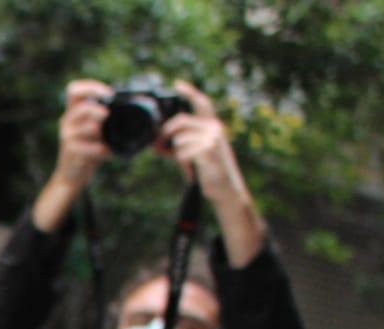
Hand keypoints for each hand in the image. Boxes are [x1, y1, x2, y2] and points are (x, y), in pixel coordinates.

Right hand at [54, 79, 113, 191]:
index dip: (91, 87)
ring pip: (86, 126)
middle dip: (97, 109)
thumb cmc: (88, 150)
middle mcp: (67, 121)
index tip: (108, 94)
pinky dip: (101, 149)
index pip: (74, 90)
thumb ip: (104, 117)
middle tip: (107, 115)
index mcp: (73, 112)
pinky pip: (89, 147)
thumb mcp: (97, 130)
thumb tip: (131, 103)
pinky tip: (108, 152)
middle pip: (81, 106)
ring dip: (100, 130)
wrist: (73, 175)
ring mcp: (67, 136)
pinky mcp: (70, 151)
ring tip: (109, 138)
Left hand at [159, 80, 265, 266]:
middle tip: (160, 149)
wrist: (226, 191)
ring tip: (187, 166)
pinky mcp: (208, 152)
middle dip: (165, 135)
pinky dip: (182, 164)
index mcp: (213, 126)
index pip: (202, 103)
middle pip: (179, 122)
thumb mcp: (195, 153)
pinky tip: (191, 172)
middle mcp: (215, 128)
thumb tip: (157, 142)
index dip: (189, 91)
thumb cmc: (209, 171)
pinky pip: (182, 153)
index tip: (176, 84)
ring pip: (178, 140)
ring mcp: (212, 139)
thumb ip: (180, 143)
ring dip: (176, 156)